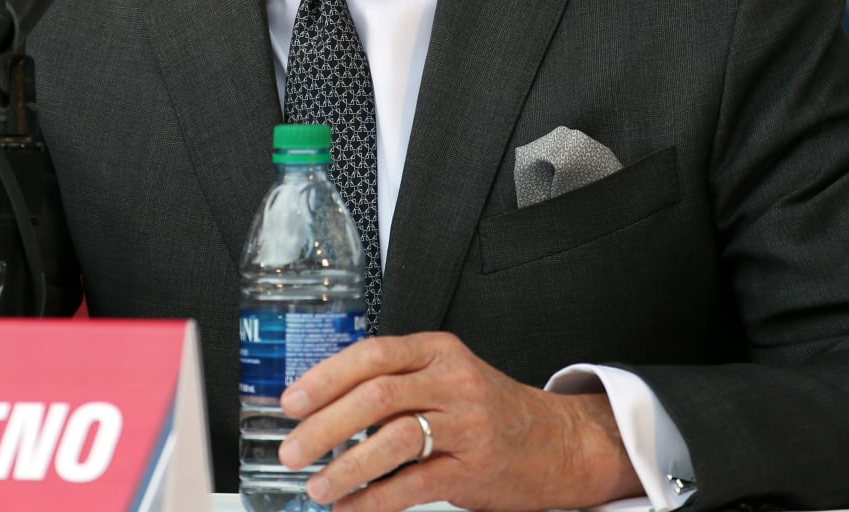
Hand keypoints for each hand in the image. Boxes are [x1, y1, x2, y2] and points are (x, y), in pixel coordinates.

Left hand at [277, 332, 641, 511]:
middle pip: (377, 395)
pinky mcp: (476, 468)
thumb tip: (321, 404)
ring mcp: (468, 424)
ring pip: (395, 439)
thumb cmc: (487, 410)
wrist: (556, 441)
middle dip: (324, 426)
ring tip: (317, 486)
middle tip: (291, 451)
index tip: (292, 403)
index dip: (325, 378)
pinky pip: (416, 484)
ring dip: (347, 466)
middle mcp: (453, 381)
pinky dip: (376, 499)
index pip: (372, 354)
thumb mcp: (444, 376)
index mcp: (437, 351)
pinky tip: (351, 507)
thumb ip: (395, 381)